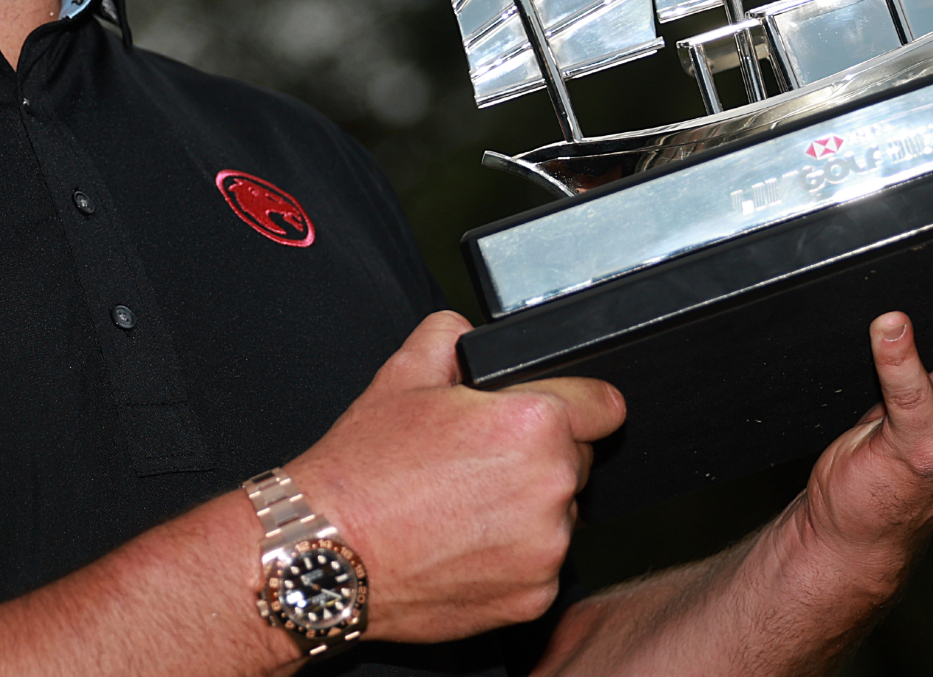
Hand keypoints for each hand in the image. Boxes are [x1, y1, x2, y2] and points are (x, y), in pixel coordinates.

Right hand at [285, 311, 624, 644]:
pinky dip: (512, 558)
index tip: (564, 414)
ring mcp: (546, 549)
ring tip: (463, 508)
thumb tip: (471, 334)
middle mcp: (551, 486)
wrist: (328, 554)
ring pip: (558, 517)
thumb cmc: (362, 470)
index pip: (605, 406)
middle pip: (576, 462)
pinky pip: (540, 567)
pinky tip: (463, 546)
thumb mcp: (401, 373)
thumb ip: (451, 335)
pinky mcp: (533, 597)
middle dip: (540, 458)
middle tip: (478, 464)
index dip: (579, 404)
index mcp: (532, 423)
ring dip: (528, 511)